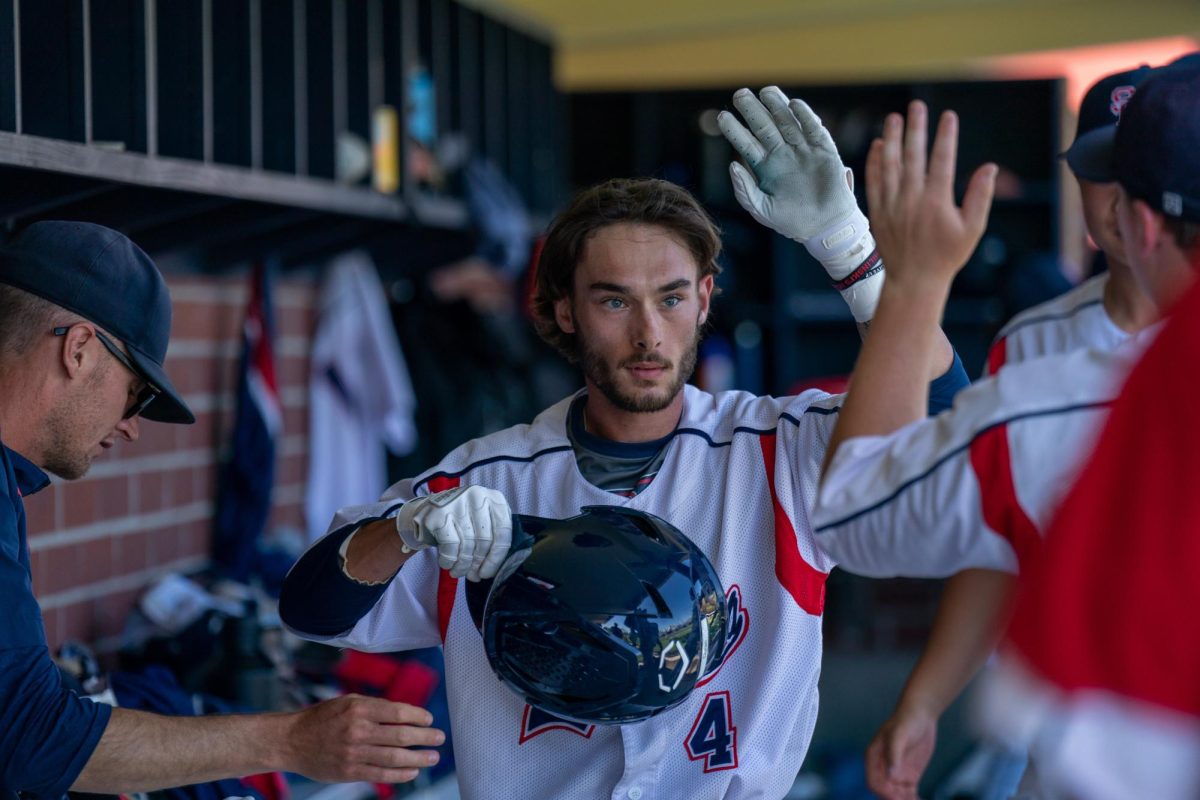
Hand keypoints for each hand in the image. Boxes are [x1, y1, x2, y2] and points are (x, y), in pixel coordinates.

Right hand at [284, 694, 444, 782]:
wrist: (291, 741)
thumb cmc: (322, 718)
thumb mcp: (348, 701)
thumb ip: (375, 707)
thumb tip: (405, 714)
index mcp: (359, 708)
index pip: (398, 712)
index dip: (418, 716)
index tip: (429, 720)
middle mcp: (357, 730)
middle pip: (401, 735)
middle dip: (425, 737)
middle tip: (439, 738)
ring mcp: (353, 753)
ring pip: (394, 757)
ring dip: (418, 758)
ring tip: (433, 757)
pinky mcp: (349, 772)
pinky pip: (381, 775)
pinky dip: (400, 774)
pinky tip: (413, 771)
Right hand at [396, 486, 512, 580]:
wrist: (430, 508)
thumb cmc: (464, 519)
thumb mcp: (485, 520)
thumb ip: (493, 538)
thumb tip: (490, 570)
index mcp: (495, 498)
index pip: (503, 531)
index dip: (496, 557)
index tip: (489, 572)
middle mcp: (478, 497)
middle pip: (485, 540)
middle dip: (479, 563)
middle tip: (474, 575)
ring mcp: (457, 503)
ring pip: (467, 545)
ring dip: (463, 565)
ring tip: (459, 572)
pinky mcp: (440, 514)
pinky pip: (450, 545)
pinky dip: (449, 559)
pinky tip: (448, 564)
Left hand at [718, 86, 882, 321]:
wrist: (824, 227)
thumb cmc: (790, 221)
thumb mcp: (761, 209)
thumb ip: (744, 189)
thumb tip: (732, 165)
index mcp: (765, 167)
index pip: (746, 143)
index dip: (735, 130)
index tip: (721, 117)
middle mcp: (782, 154)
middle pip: (764, 126)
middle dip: (752, 110)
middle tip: (740, 94)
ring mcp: (803, 150)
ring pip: (787, 122)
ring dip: (777, 106)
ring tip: (765, 92)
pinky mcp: (824, 151)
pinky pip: (813, 129)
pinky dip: (805, 116)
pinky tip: (793, 104)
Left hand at [865, 100, 996, 290]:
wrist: (913, 280)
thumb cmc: (946, 255)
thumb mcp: (972, 228)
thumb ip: (980, 196)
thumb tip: (990, 168)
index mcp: (937, 201)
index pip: (942, 160)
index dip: (946, 136)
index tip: (948, 116)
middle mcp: (911, 200)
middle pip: (913, 156)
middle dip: (916, 128)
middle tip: (916, 105)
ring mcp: (892, 205)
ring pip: (890, 165)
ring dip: (891, 139)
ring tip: (893, 118)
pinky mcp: (877, 212)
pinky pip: (874, 182)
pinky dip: (875, 163)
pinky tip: (878, 145)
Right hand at [865, 704, 937, 799]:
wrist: (921, 714)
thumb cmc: (906, 720)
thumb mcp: (900, 735)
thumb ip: (894, 754)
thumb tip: (891, 776)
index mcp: (874, 758)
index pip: (874, 783)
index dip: (884, 793)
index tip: (898, 796)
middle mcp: (883, 768)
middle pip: (885, 792)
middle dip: (895, 799)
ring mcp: (896, 772)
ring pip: (897, 795)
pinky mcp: (909, 775)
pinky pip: (909, 793)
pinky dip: (913, 799)